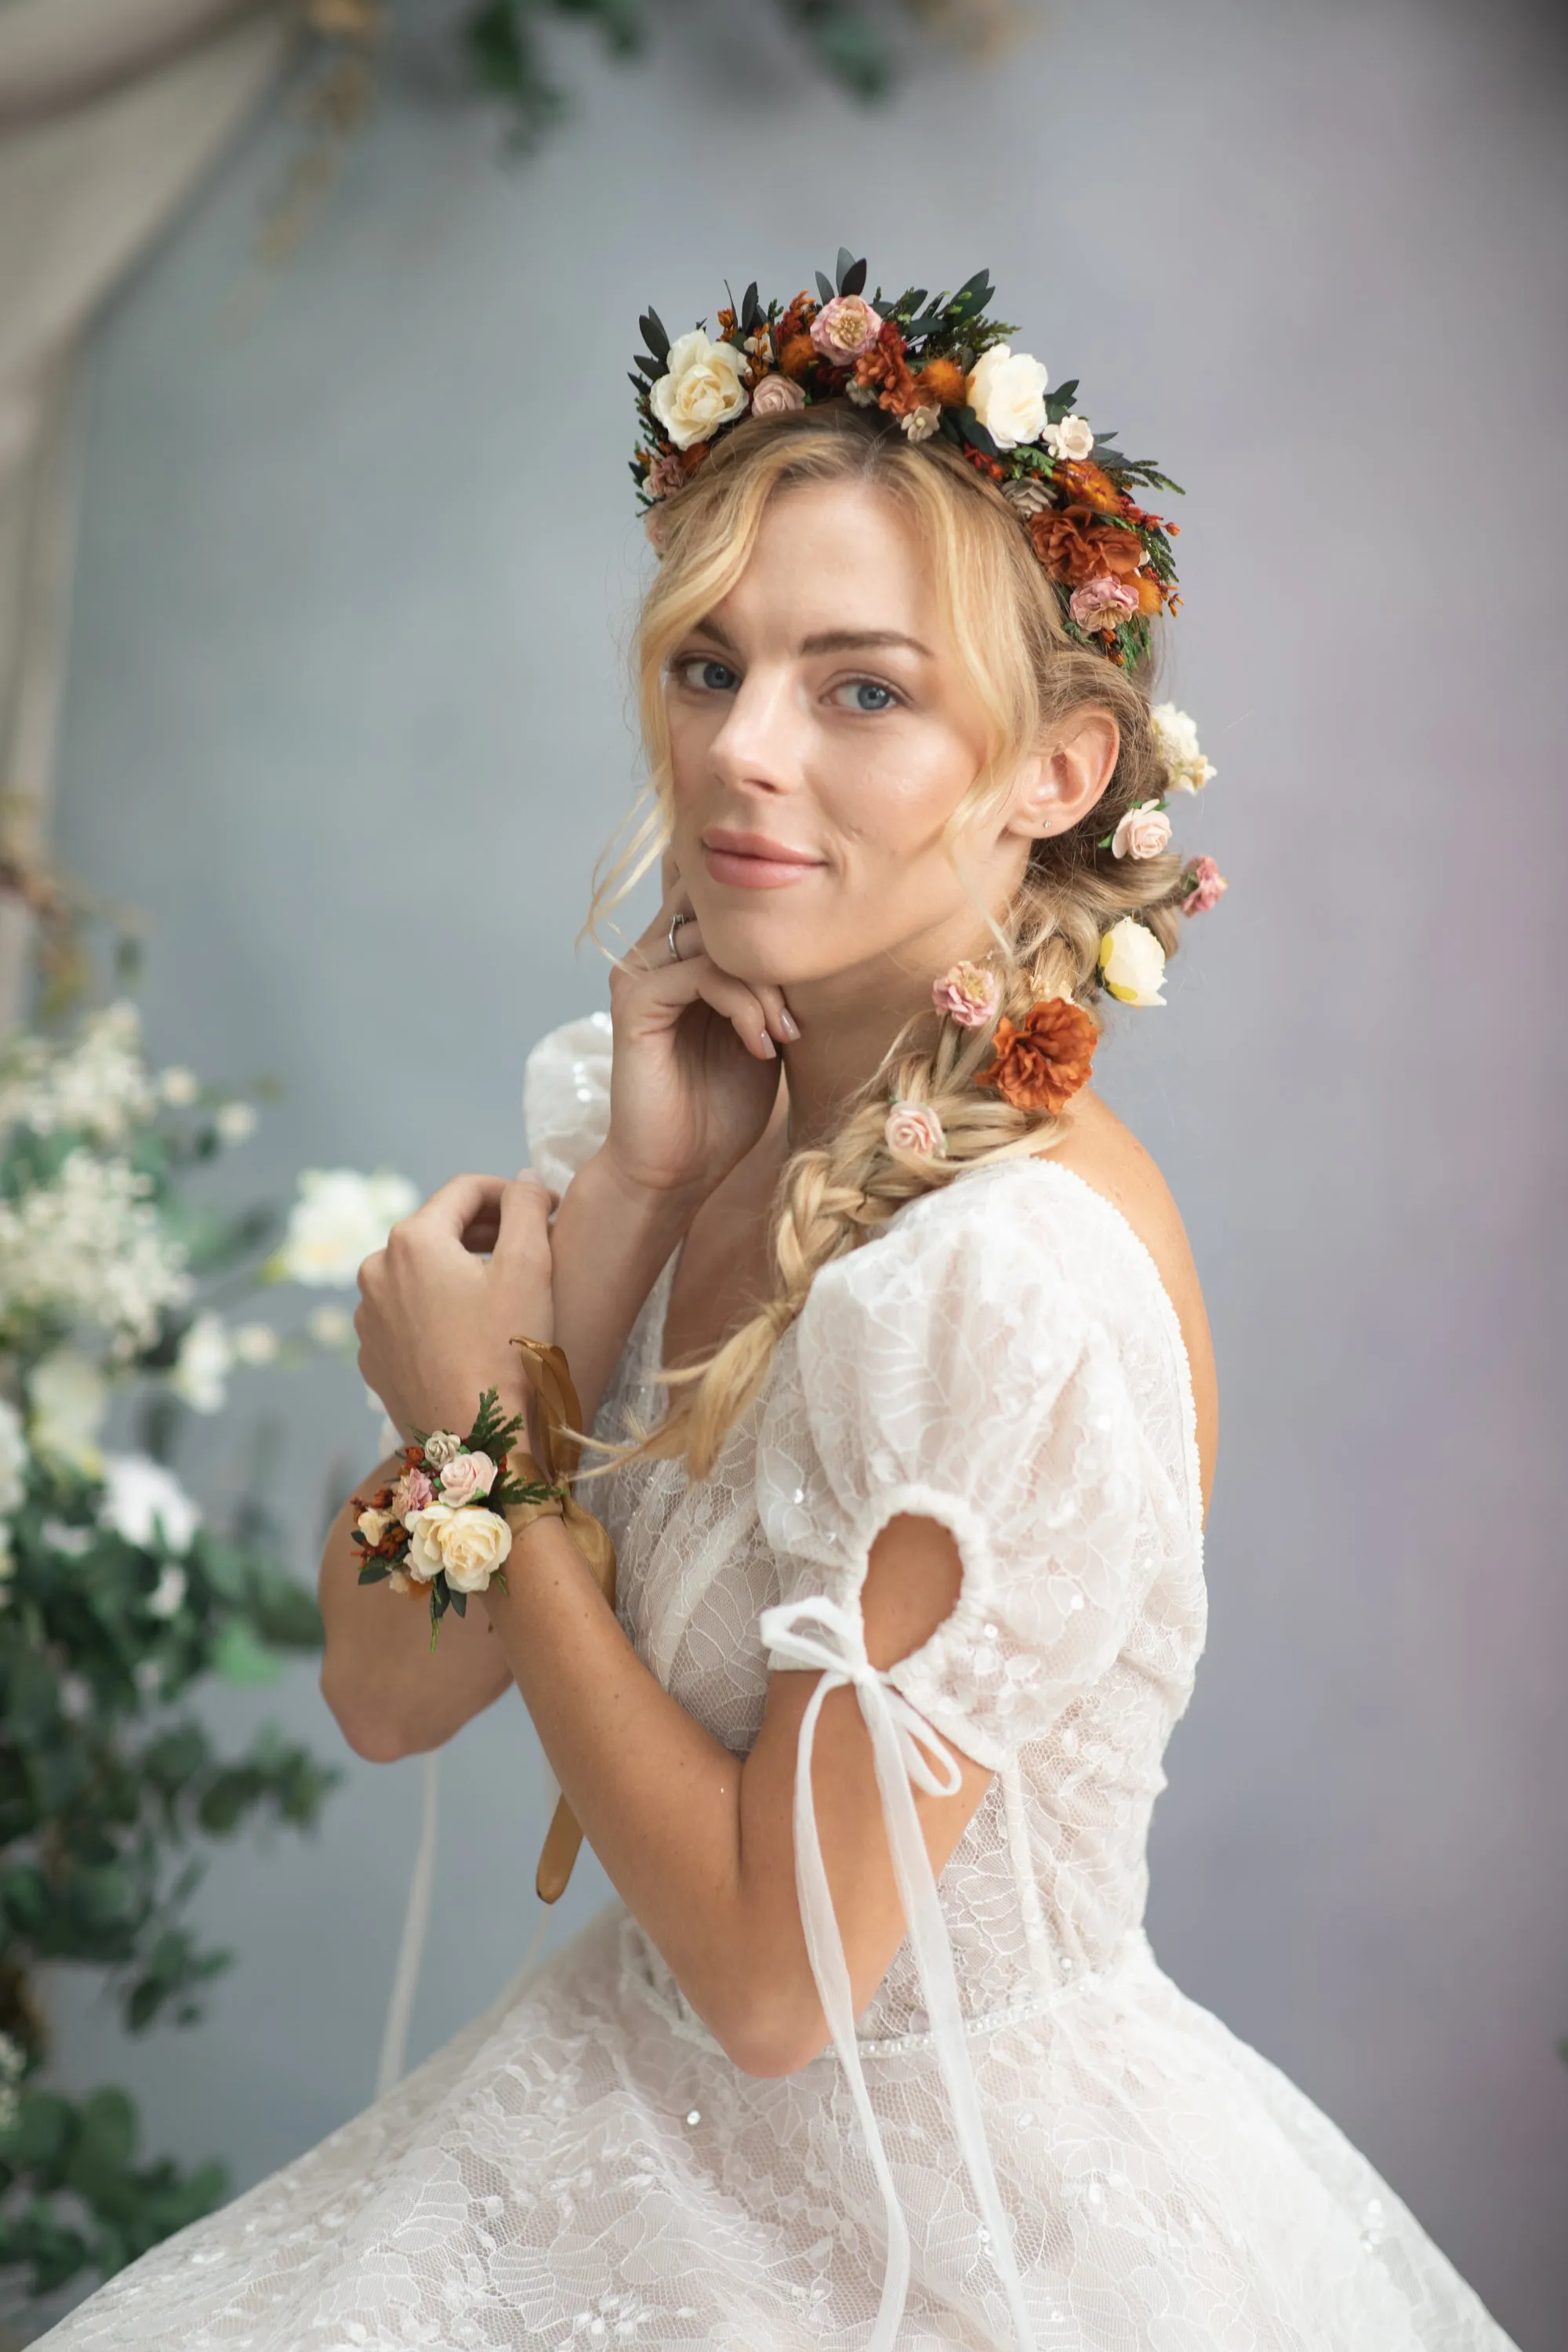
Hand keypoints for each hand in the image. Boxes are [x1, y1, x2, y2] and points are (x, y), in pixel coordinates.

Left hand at [355, 1171, 552, 1438]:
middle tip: (530, 1243)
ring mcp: (368, 1317)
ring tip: (502, 1290)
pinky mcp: (372, 1355)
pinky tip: (471, 1330)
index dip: (512, 1192)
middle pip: (438, 1230)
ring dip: (459, 1270)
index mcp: (412, 1239)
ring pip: (420, 1273)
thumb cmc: (507, 1353)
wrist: (475, 1445)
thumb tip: (522, 1179)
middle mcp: (375, 1271)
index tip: (545, 1208)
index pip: (466, 1191)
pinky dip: (438, 1308)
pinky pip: (407, 1314)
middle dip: (484, 1230)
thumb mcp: (530, 1266)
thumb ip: (525, 1206)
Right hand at [602, 882, 795, 1206]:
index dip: (778, 934)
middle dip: (774, 957)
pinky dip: (741, 1006)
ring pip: (716, 942)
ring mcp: (639, 974)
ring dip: (764, 987)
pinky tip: (760, 1047)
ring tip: (782, 1036)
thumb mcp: (763, 1032)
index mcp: (681, 956)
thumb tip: (814, 946)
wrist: (678, 1168)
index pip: (730, 902)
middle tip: (795, 1017)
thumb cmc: (721, 1107)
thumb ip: (773, 984)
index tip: (809, 996)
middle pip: (723, 909)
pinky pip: (697, 975)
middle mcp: (654, 954)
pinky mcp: (633, 1003)